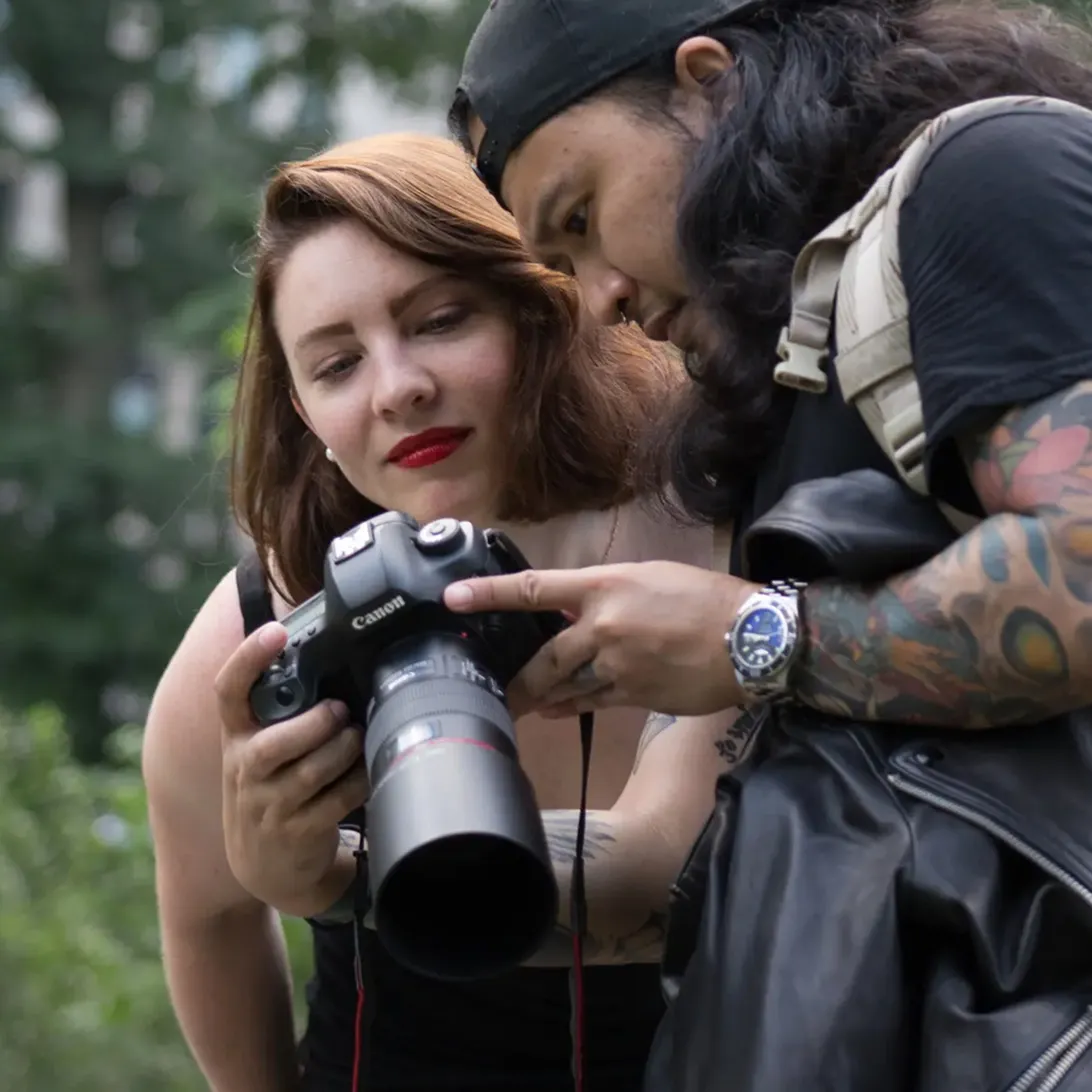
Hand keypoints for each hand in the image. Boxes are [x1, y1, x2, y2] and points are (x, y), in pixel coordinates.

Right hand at [216, 622, 369, 913]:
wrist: (266, 866)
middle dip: (315, 725)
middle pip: (272, 744)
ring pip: (309, 774)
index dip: (248, 659)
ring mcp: (267, 805)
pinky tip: (367, 772)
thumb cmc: (273, 787)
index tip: (276, 632)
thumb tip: (331, 654)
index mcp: (237, 736)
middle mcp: (245, 770)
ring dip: (343, 751)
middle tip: (341, 711)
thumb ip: (283, 711)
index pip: (228, 691)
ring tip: (358, 737)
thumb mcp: (262, 748)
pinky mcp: (295, 833)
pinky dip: (357, 784)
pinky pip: (334, 803)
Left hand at [443, 561, 759, 717]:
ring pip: (564, 684)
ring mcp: (617, 666)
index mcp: (606, 587)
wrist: (751, 638)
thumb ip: (605, 592)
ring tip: (517, 702)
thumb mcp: (650, 577)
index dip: (490, 593)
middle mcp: (604, 626)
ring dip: (539, 695)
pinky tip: (554, 709)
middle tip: (488, 686)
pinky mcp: (634, 695)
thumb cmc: (705, 598)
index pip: (535, 589)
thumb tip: (572, 605)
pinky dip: (569, 706)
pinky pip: (590, 703)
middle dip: (515, 677)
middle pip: (543, 657)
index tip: (453, 598)